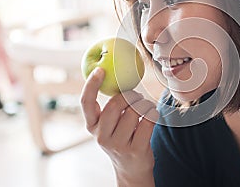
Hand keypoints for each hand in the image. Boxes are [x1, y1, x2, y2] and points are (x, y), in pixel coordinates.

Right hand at [80, 67, 157, 186]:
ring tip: (144, 110)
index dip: (91, 85)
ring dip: (144, 105)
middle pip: (115, 104)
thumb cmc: (121, 139)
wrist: (131, 169)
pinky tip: (151, 117)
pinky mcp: (136, 149)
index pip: (86, 102)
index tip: (100, 70)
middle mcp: (101, 136)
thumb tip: (117, 76)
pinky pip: (148, 120)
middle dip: (129, 96)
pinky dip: (153, 113)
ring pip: (134, 111)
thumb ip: (109, 107)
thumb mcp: (108, 126)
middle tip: (136, 97)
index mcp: (92, 126)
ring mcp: (118, 144)